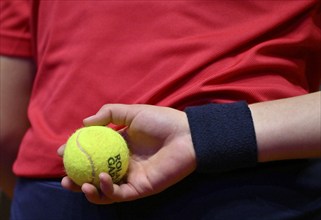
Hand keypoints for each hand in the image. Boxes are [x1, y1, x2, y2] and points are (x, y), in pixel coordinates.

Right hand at [57, 104, 195, 203]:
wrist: (186, 135)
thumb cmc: (162, 121)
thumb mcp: (132, 112)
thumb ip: (108, 113)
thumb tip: (84, 122)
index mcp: (120, 146)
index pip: (93, 153)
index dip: (76, 153)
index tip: (61, 151)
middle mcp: (123, 163)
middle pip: (95, 175)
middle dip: (77, 179)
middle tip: (64, 177)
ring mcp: (131, 177)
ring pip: (105, 190)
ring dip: (87, 190)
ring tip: (76, 183)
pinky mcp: (141, 188)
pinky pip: (119, 194)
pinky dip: (107, 190)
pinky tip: (100, 179)